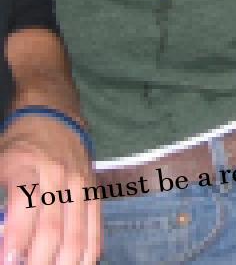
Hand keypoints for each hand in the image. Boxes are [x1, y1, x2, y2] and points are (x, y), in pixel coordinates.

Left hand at [0, 115, 100, 264]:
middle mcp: (59, 176)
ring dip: (67, 260)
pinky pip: (97, 223)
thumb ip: (0, 196)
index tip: (9, 260)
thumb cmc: (19, 144)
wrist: (55, 115)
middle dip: (40, 258)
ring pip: (78, 230)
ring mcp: (81, 184)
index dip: (17, 237)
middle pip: (53, 226)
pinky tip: (85, 264)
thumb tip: (0, 230)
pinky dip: (91, 247)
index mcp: (29, 168)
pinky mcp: (94, 190)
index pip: (24, 207)